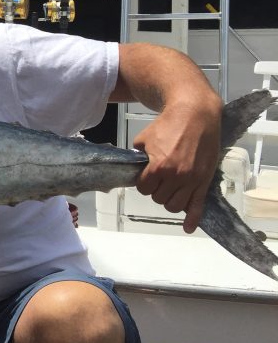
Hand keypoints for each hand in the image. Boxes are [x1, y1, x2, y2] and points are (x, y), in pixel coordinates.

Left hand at [132, 99, 220, 232]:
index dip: (143, 183)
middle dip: (157, 190)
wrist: (196, 115)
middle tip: (160, 178)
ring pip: (175, 205)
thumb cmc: (168, 125)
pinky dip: (193, 218)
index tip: (147, 176)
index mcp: (159, 167)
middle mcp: (176, 177)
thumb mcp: (144, 139)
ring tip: (170, 187)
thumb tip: (139, 172)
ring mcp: (192, 181)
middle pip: (159, 198)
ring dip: (170, 199)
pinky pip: (198, 205)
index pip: (143, 189)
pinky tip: (188, 227)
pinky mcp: (204, 181)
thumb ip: (140, 158)